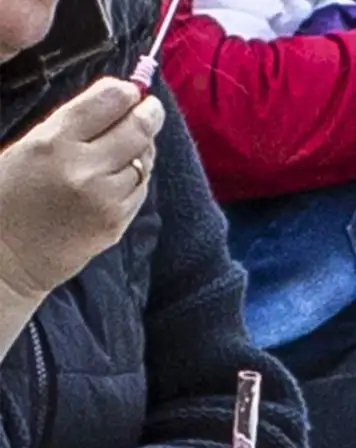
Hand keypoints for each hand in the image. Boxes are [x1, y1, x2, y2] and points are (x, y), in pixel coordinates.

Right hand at [0, 77, 164, 299]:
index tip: (131, 91)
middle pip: (138, 129)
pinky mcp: (117, 223)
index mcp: (52, 141)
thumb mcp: (27, 148)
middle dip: (149, 114)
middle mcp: (83, 168)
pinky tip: (121, 178)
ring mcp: (105, 198)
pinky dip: (137, 178)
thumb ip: (70, 126)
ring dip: (142, 150)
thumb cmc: (7, 196)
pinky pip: (140, 190)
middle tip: (151, 109)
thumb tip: (119, 100)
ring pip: (145, 161)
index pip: (108, 101)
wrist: (3, 256)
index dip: (126, 92)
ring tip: (130, 147)